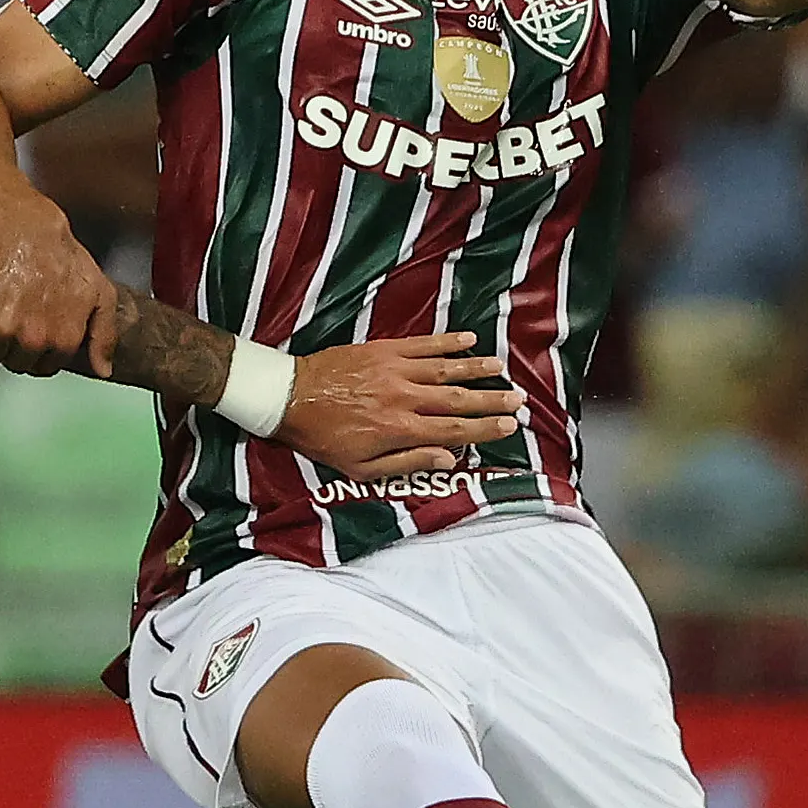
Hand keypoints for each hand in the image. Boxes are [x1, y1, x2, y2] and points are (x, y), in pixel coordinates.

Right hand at [0, 197, 116, 376]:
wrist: (24, 227)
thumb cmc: (63, 257)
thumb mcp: (100, 292)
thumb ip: (105, 335)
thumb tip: (104, 371)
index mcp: (64, 339)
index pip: (44, 368)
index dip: (38, 352)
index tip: (33, 332)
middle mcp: (33, 339)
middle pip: (15, 364)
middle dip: (14, 347)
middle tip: (15, 318)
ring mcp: (2, 328)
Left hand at [273, 334, 522, 478]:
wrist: (290, 398)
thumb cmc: (324, 439)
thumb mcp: (361, 468)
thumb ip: (407, 462)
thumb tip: (446, 459)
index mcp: (401, 429)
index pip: (454, 431)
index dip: (485, 428)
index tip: (508, 425)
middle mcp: (405, 398)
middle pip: (458, 399)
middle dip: (491, 400)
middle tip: (517, 400)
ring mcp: (396, 370)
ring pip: (446, 368)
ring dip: (476, 369)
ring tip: (501, 370)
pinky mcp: (384, 350)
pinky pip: (424, 344)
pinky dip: (448, 342)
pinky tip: (468, 340)